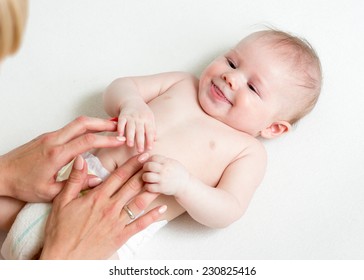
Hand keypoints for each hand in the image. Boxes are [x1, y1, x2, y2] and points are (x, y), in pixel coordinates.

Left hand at [0, 116, 124, 201]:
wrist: (0, 174)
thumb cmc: (21, 185)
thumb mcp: (49, 192)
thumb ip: (75, 185)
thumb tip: (97, 181)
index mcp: (56, 154)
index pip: (88, 141)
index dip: (107, 139)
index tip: (121, 140)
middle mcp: (54, 141)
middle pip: (83, 123)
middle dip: (104, 123)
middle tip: (119, 126)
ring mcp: (49, 136)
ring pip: (76, 123)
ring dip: (95, 123)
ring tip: (110, 127)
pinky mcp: (47, 137)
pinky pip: (69, 128)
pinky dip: (84, 127)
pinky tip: (91, 133)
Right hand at [40, 153, 164, 259]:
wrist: (63, 259)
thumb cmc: (60, 232)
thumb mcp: (62, 202)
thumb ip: (74, 180)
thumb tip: (80, 158)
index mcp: (97, 198)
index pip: (119, 176)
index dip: (133, 164)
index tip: (142, 156)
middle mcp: (110, 208)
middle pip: (132, 186)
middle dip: (145, 172)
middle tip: (156, 162)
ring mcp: (117, 222)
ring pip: (139, 203)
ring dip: (151, 191)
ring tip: (162, 181)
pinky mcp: (121, 237)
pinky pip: (140, 225)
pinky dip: (152, 217)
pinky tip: (162, 209)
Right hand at [118, 99, 155, 151]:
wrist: (131, 100)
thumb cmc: (142, 112)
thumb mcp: (150, 118)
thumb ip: (152, 128)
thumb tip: (155, 139)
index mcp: (148, 119)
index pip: (150, 131)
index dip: (150, 140)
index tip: (149, 148)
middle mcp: (140, 118)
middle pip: (140, 131)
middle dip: (140, 141)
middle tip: (140, 150)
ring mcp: (131, 116)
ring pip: (130, 127)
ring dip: (130, 136)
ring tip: (130, 145)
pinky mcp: (122, 115)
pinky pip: (121, 122)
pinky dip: (120, 129)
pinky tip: (120, 135)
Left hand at [142, 155, 189, 196]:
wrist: (185, 184)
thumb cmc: (177, 172)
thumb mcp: (172, 162)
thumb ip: (162, 160)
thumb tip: (149, 156)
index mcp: (167, 162)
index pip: (153, 157)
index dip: (150, 160)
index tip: (151, 164)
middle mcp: (165, 170)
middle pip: (148, 166)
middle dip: (145, 168)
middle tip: (147, 170)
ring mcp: (163, 180)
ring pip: (147, 176)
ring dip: (145, 177)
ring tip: (148, 178)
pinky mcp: (162, 189)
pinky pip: (149, 187)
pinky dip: (148, 186)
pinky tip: (151, 185)